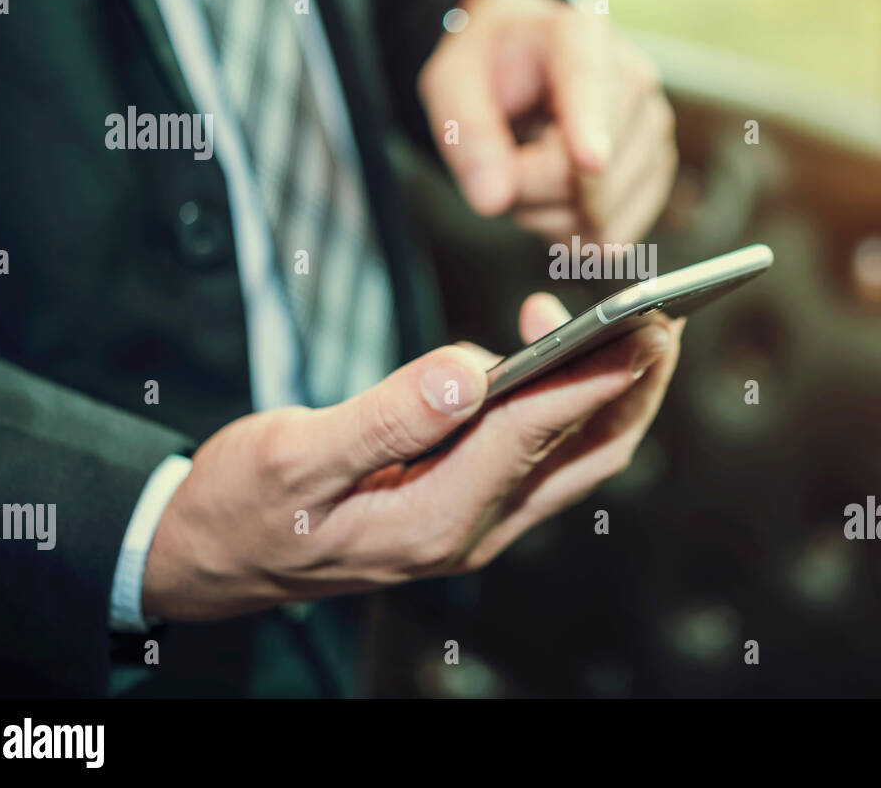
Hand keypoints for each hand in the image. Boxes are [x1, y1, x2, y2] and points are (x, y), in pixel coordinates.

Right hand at [140, 293, 681, 621]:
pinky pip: (541, 457)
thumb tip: (466, 372)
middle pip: (585, 456)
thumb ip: (383, 416)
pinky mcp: (464, 504)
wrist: (214, 560)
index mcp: (432, 518)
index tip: (639, 326)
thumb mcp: (293, 458)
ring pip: (573, 458)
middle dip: (634, 389)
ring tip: (630, 326)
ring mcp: (473, 520)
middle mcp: (469, 526)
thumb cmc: (244, 508)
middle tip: (666, 320)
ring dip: (611, 395)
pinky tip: (556, 358)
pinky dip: (568, 405)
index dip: (590, 376)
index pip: (531, 436)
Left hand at [418, 0, 677, 244]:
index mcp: (581, 36)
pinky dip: (572, 230)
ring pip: (599, 214)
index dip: (589, 127)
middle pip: (584, 174)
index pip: (587, 85)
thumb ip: (467, 135)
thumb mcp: (452, 84)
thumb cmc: (492, 69)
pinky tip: (557, 193)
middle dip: (529, 188)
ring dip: (546, 213)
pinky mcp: (659, 172)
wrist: (526, 66)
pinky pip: (612, 234)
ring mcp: (654, 129)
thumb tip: (493, 198)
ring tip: (530, 166)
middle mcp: (634, 78)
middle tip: (501, 158)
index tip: (589, 162)